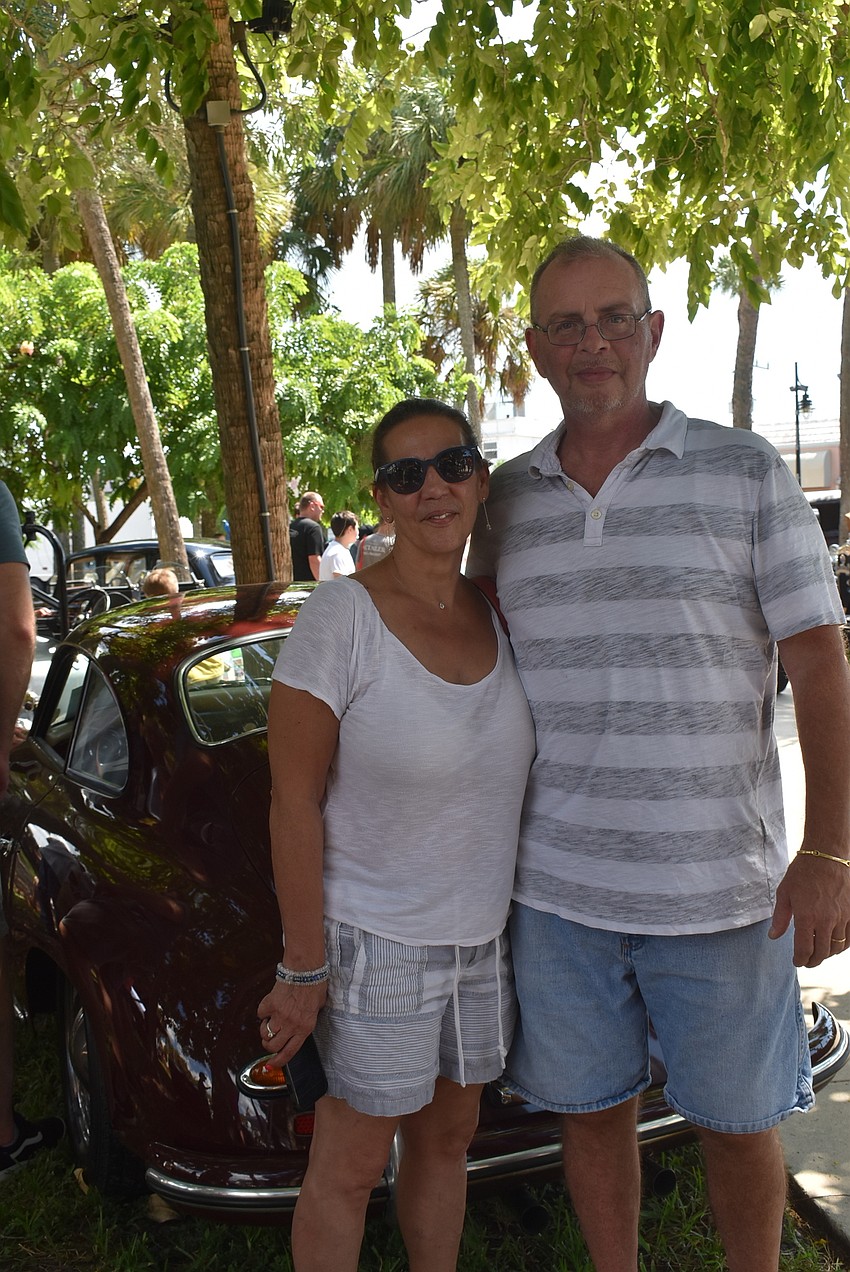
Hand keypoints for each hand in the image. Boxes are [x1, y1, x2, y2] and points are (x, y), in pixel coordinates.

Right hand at [257, 979, 326, 1067]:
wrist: (305, 969)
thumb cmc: (315, 985)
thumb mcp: (318, 1008)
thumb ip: (308, 1019)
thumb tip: (302, 1023)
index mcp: (305, 1027)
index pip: (289, 1052)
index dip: (278, 1061)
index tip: (271, 1065)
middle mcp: (291, 1025)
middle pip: (273, 1046)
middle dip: (268, 1047)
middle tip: (269, 1041)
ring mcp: (279, 1015)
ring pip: (265, 1034)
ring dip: (264, 1031)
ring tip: (269, 1024)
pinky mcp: (269, 1004)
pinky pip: (261, 1014)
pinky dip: (263, 1012)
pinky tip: (270, 1006)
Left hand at [769, 852, 849, 966]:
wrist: (827, 855)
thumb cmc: (803, 872)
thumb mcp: (784, 893)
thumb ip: (780, 918)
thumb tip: (773, 936)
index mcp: (807, 917)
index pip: (804, 949)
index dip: (800, 959)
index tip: (797, 961)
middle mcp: (826, 920)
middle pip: (822, 952)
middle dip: (813, 960)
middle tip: (807, 961)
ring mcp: (842, 917)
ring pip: (837, 947)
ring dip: (827, 954)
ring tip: (819, 953)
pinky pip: (849, 938)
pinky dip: (842, 946)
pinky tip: (835, 944)